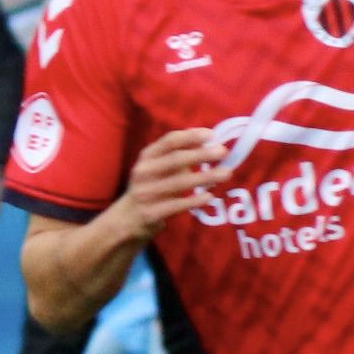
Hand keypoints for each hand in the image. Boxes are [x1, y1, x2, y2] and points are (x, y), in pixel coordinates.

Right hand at [114, 126, 231, 234]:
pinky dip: (194, 200)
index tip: (211, 135)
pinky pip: (176, 205)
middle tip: (223, 152)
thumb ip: (179, 155)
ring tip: (226, 173)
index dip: (190, 136)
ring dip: (204, 177)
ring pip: (178, 183)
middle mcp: (143, 172)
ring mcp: (145, 193)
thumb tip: (210, 142)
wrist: (127, 218)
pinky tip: (209, 196)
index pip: (169, 141)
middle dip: (200, 155)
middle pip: (174, 160)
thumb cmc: (151, 187)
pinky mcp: (150, 213)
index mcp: (147, 156)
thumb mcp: (158, 166)